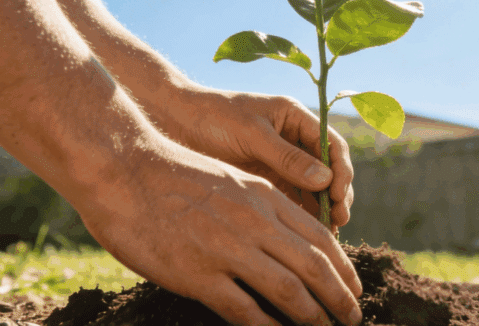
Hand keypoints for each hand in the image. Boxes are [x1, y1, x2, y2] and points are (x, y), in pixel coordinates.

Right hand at [79, 134, 363, 325]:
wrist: (124, 169)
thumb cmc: (171, 174)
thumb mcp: (230, 179)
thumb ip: (259, 207)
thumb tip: (285, 237)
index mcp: (263, 197)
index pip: (320, 237)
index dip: (344, 268)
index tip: (354, 288)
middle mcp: (254, 222)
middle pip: (315, 267)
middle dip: (340, 298)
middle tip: (354, 318)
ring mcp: (228, 249)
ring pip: (290, 291)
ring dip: (313, 317)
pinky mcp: (199, 275)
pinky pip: (245, 311)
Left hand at [157, 88, 354, 229]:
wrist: (173, 123)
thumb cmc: (211, 116)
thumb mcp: (250, 133)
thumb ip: (285, 156)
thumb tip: (325, 179)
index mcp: (295, 118)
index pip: (332, 144)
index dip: (341, 170)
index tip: (337, 194)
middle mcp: (293, 141)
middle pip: (328, 171)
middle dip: (336, 196)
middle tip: (337, 221)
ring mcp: (281, 164)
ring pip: (314, 191)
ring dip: (322, 211)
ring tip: (325, 235)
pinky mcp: (266, 183)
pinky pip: (292, 202)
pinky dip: (301, 218)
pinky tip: (303, 236)